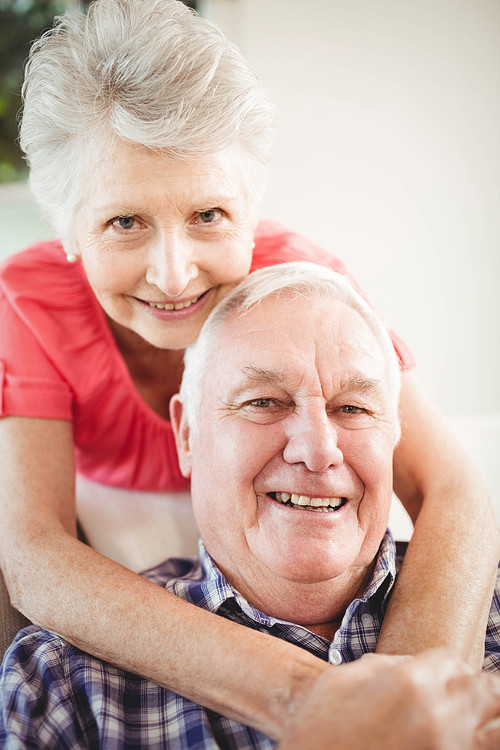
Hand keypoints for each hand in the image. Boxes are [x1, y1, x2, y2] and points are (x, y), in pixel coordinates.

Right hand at [278, 649, 499, 749]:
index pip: (452, 661)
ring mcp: (446, 749)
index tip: (437, 676)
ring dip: (485, 720)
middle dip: (476, 689)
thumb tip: (407, 666)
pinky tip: (450, 740)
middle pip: (488, 691)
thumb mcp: (341, 679)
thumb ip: (382, 667)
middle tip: (458, 697)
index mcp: (410, 682)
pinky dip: (470, 744)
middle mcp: (438, 715)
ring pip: (495, 730)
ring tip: (464, 721)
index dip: (445, 667)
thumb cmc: (318, 728)